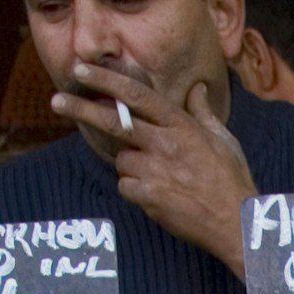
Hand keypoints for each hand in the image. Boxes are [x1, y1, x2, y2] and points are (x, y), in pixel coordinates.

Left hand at [48, 62, 254, 263]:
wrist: (236, 224)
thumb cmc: (231, 180)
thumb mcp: (223, 139)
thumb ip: (202, 113)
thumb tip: (198, 89)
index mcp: (182, 126)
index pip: (138, 96)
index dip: (107, 80)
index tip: (83, 69)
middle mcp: (165, 145)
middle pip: (114, 122)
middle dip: (82, 109)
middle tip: (56, 100)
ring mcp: (155, 172)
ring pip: (121, 160)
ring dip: (131, 165)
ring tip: (160, 178)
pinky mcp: (148, 198)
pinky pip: (126, 186)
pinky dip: (136, 189)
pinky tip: (158, 195)